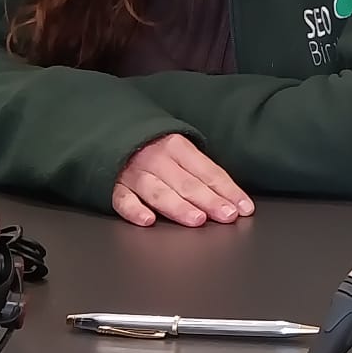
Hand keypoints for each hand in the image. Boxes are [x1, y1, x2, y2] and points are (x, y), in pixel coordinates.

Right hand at [112, 135, 254, 227]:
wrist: (108, 132)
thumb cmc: (151, 145)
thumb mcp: (177, 147)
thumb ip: (198, 168)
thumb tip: (228, 195)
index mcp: (177, 146)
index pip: (208, 171)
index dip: (227, 190)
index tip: (243, 208)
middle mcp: (156, 159)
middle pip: (187, 183)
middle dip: (209, 200)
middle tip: (227, 215)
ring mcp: (133, 173)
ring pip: (158, 192)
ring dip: (178, 206)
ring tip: (197, 219)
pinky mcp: (112, 186)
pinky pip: (122, 199)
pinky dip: (134, 210)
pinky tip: (148, 221)